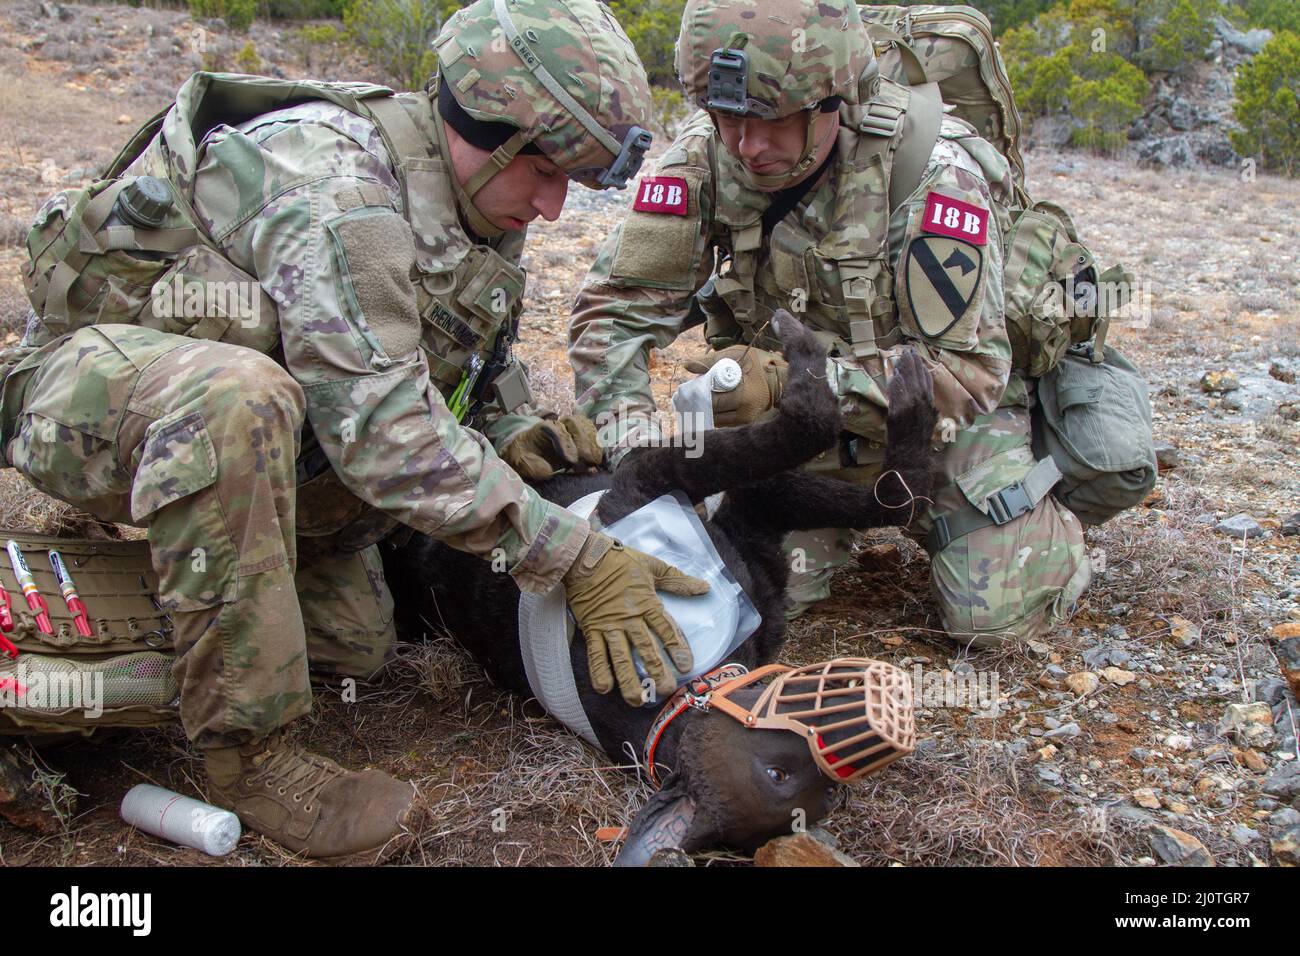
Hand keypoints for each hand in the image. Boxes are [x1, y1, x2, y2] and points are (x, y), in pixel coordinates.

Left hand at [500, 414, 603, 480]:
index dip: (566, 444)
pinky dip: (597, 446)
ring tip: (594, 461)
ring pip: (586, 427)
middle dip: (583, 440)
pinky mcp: (580, 437)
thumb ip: (533, 466)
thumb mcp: (522, 463)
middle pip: (575, 423)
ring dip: (593, 443)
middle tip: (587, 458)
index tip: (571, 460)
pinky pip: (592, 435)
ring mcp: (570, 429)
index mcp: (543, 428)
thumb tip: (549, 471)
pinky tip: (597, 460)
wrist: (528, 453)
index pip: (557, 430)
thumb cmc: (525, 457)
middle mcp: (559, 424)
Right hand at [562, 533, 709, 705]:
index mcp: (647, 602)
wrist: (584, 556)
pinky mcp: (591, 629)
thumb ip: (678, 580)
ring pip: (621, 656)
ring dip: (629, 680)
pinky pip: (596, 653)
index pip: (666, 629)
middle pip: (646, 648)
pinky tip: (605, 689)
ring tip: (637, 700)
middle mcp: (629, 618)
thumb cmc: (620, 560)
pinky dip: (599, 671)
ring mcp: (609, 625)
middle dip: (656, 670)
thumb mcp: (652, 566)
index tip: (686, 666)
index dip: (677, 648)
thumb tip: (705, 587)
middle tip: (665, 690)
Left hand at [684, 346, 788, 426]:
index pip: (712, 400)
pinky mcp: (744, 425)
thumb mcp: (736, 355)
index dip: (697, 394)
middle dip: (698, 403)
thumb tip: (686, 365)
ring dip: (703, 410)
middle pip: (711, 412)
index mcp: (744, 396)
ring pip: (714, 419)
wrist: (779, 379)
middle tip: (686, 396)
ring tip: (694, 400)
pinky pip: (721, 422)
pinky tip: (706, 406)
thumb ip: (710, 360)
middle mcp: (745, 413)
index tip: (687, 390)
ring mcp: (745, 421)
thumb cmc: (756, 364)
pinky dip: (712, 414)